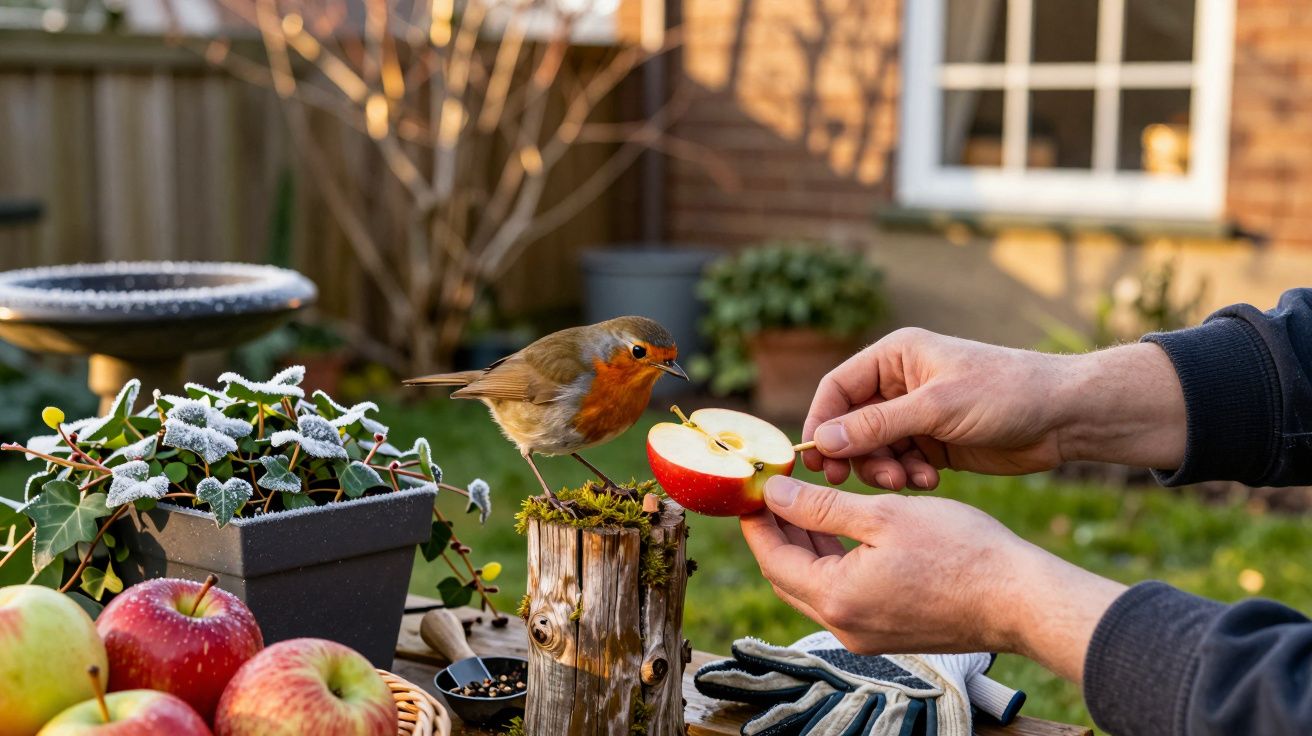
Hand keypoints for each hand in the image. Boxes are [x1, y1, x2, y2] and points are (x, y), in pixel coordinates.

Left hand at [741, 476, 1126, 681]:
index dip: (757, 520)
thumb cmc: (961, 551)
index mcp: (836, 597)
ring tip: (805, 503)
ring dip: (807, 547)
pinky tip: (843, 532)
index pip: (771, 558)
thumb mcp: (883, 516)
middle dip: (777, 533)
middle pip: (788, 576)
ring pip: (816, 586)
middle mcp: (844, 626)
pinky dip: (835, 563)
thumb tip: (772, 494)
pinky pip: (845, 596)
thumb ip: (820, 507)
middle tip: (776, 492)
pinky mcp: (889, 633)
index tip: (753, 489)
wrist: (1021, 599)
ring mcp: (866, 635)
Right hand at [802, 328, 1186, 488]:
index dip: (822, 423)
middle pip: (851, 424)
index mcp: (895, 357)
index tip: (815, 460)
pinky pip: (901, 463)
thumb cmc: (1004, 394)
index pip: (838, 388)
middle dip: (854, 453)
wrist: (1064, 416)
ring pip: (874, 449)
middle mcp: (900, 383)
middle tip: (854, 480)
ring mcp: (916, 415)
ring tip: (909, 480)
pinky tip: (931, 481)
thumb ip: (877, 425)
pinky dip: (908, 476)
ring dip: (884, 469)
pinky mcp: (934, 443)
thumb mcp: (936, 408)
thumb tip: (822, 442)